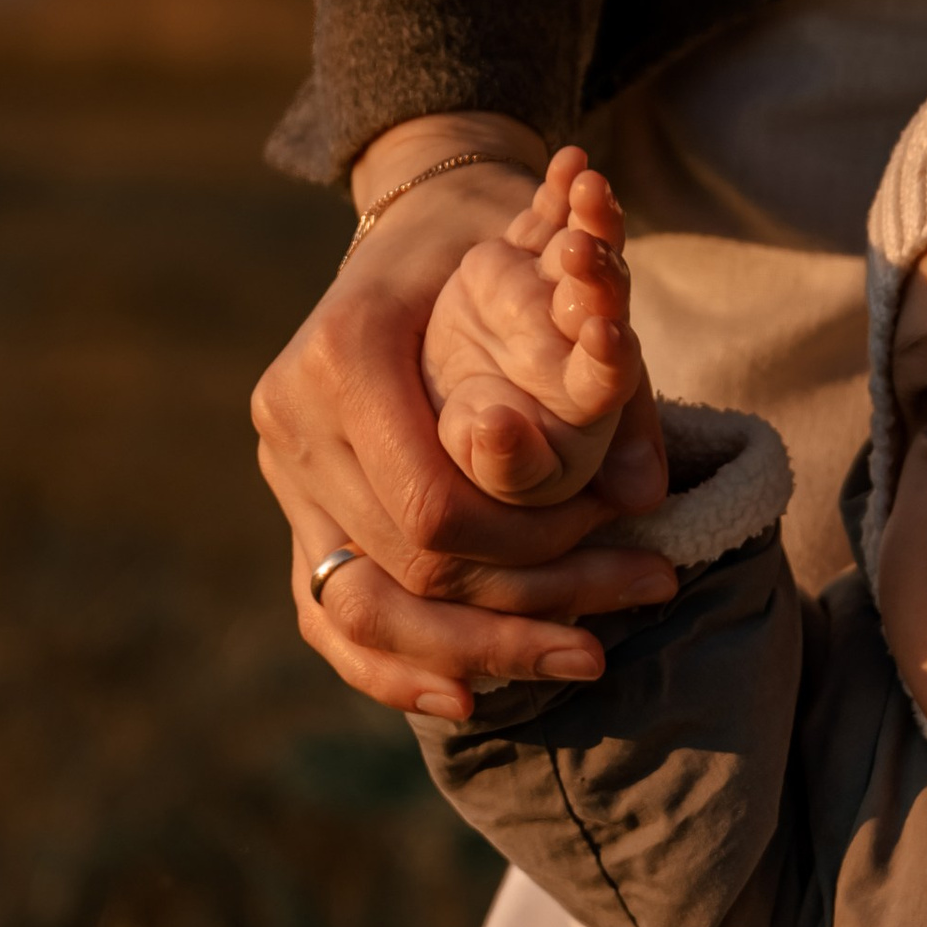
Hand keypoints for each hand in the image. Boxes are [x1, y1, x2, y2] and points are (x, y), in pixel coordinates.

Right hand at [249, 115, 673, 725]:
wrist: (420, 227)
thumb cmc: (497, 245)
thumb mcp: (564, 283)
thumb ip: (610, 386)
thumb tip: (644, 494)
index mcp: (344, 353)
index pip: (434, 510)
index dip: (534, 556)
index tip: (628, 553)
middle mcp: (292, 416)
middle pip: (408, 567)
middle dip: (527, 606)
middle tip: (639, 606)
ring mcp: (282, 470)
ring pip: (364, 608)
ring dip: (476, 651)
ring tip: (582, 658)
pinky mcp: (295, 509)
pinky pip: (328, 618)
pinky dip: (395, 670)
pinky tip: (469, 699)